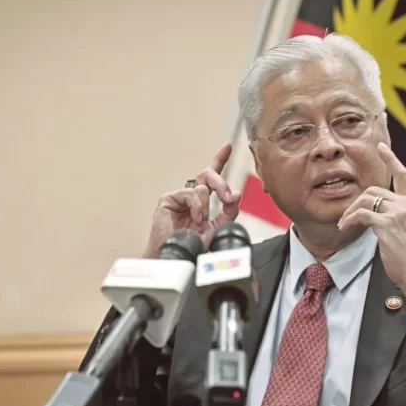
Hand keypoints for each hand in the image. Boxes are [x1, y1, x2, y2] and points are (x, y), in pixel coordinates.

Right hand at [144, 142, 241, 256]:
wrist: (179, 259)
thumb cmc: (195, 248)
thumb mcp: (219, 229)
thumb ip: (229, 212)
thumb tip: (237, 193)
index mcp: (202, 202)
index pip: (212, 178)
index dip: (219, 159)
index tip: (227, 146)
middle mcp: (191, 197)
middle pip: (207, 175)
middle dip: (221, 184)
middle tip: (228, 198)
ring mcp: (179, 197)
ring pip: (202, 186)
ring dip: (207, 205)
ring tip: (201, 222)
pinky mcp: (168, 199)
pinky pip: (191, 192)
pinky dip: (197, 206)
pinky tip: (195, 219)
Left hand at [337, 142, 405, 309]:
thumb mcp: (405, 231)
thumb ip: (394, 217)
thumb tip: (372, 213)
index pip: (403, 176)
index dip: (391, 160)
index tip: (382, 147)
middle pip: (373, 191)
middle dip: (355, 203)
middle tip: (345, 218)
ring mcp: (398, 212)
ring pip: (365, 201)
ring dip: (349, 212)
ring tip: (344, 225)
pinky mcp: (387, 223)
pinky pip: (360, 214)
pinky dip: (349, 219)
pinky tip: (345, 227)